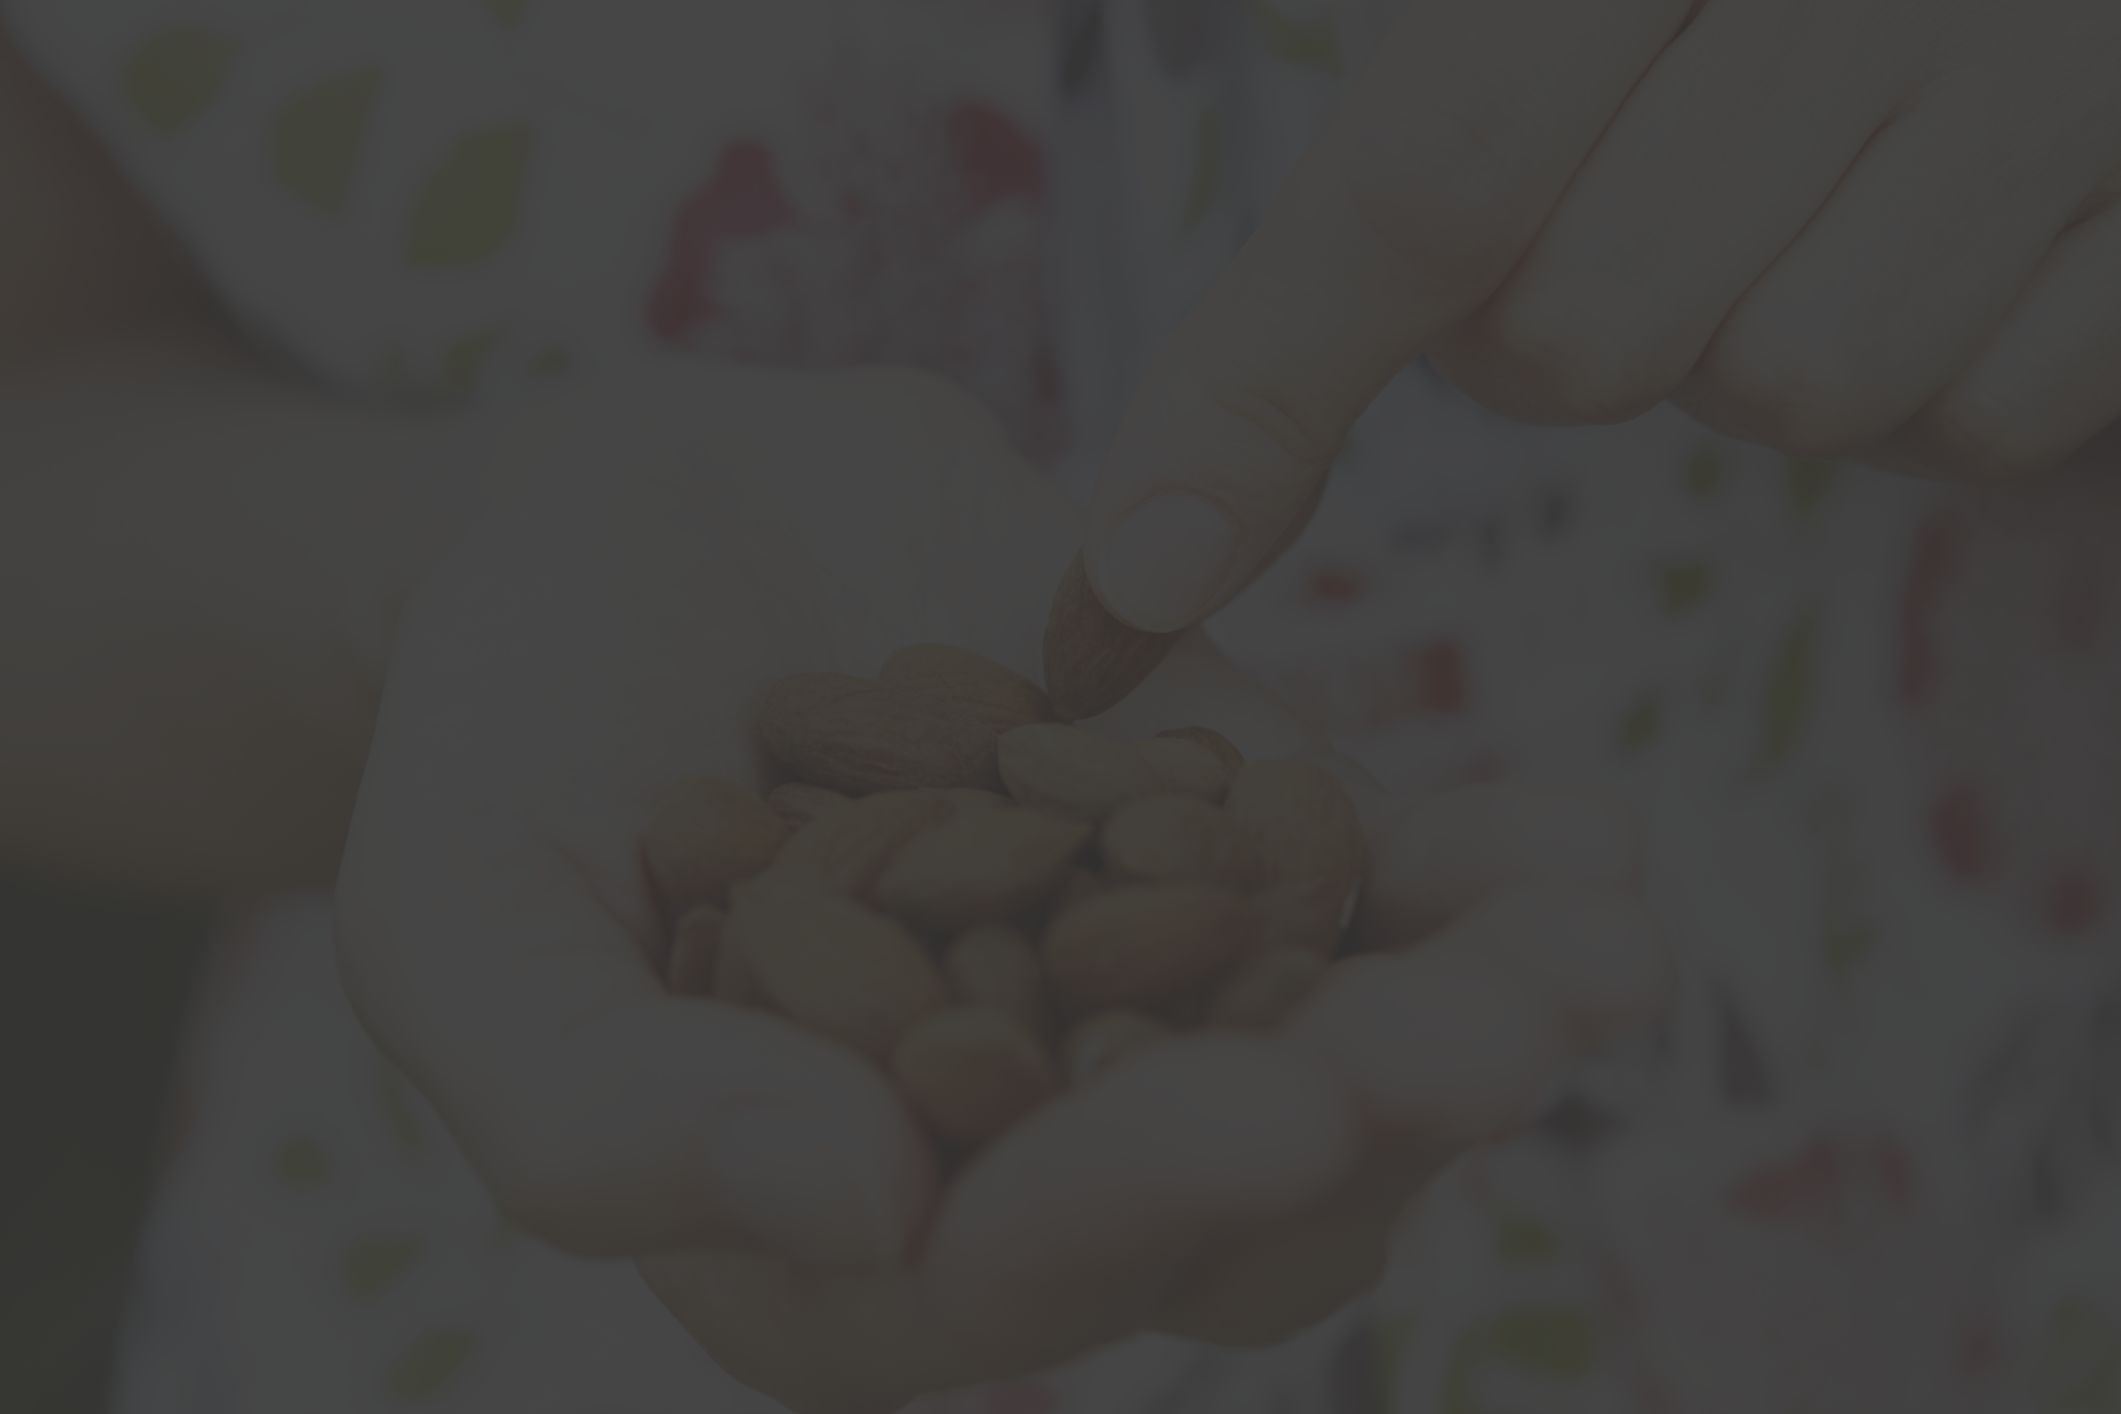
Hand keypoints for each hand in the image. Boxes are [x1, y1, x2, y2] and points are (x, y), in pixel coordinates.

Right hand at [335, 364, 1668, 1411]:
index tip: (1268, 1113)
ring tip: (1596, 942)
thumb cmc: (509, 737)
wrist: (632, 529)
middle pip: (1221, 1198)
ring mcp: (1141, 990)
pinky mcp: (1220, 843)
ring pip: (1337, 1057)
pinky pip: (1370, 890)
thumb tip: (859, 1211)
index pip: (997, 1278)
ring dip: (1477, 1015)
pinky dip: (1479, 879)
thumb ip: (601, 1113)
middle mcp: (1016, 1141)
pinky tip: (1580, 837)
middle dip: (1368, 1121)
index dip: (1133, 1212)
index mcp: (834, 1225)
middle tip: (1501, 1032)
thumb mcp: (467, 927)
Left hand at [1083, 0, 2120, 635]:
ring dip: (1759, 346)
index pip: (1420, 187)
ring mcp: (2057, 74)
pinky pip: (1981, 420)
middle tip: (1639, 195)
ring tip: (1825, 194)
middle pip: (1582, 341)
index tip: (1135, 580)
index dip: (1259, 394)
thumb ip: (1427, 134)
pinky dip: (1940, 376)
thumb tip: (1164, 501)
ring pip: (1792, 392)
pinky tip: (1966, 239)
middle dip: (1556, 329)